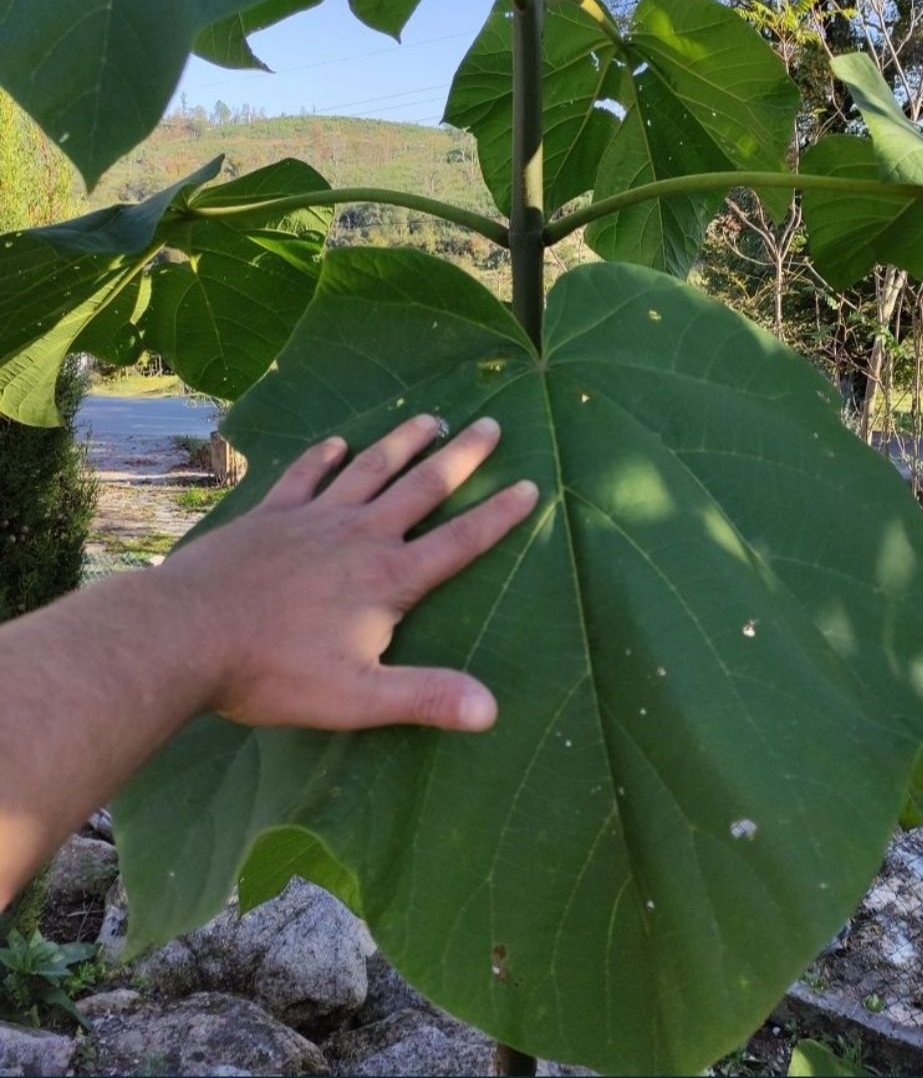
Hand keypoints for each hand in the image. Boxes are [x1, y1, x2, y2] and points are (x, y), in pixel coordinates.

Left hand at [159, 415, 537, 733]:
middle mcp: (359, 535)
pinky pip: (306, 475)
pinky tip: (339, 442)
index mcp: (388, 578)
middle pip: (422, 488)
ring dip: (403, 442)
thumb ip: (426, 698)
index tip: (531, 486)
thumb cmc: (274, 671)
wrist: (187, 633)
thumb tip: (491, 710)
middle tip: (491, 424)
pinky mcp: (270, 514)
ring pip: (370, 468)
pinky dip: (325, 456)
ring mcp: (313, 518)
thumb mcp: (358, 698)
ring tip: (430, 417)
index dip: (498, 516)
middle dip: (461, 457)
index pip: (458, 542)